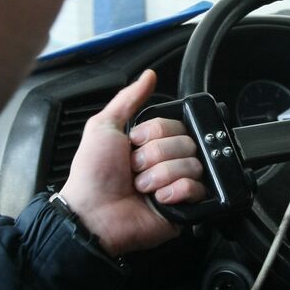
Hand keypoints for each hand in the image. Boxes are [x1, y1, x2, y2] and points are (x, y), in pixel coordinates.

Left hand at [58, 69, 203, 255]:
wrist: (93, 213)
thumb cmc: (93, 174)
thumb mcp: (104, 126)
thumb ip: (127, 99)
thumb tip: (148, 76)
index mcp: (151, 144)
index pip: (176, 125)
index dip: (155, 134)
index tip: (134, 145)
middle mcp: (166, 163)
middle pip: (187, 143)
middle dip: (155, 156)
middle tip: (135, 170)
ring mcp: (177, 185)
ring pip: (193, 165)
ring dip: (160, 176)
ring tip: (142, 187)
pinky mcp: (184, 208)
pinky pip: (197, 189)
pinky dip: (174, 193)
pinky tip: (157, 199)